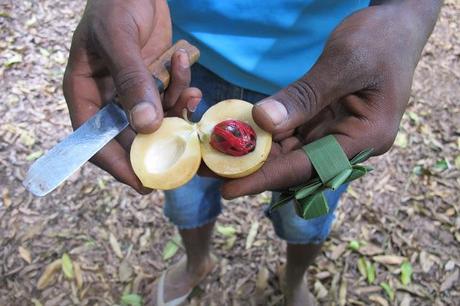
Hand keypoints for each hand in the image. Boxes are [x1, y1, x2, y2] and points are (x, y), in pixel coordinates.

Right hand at [63, 0, 200, 192]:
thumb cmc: (117, 2)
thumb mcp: (120, 38)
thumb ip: (132, 80)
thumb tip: (146, 126)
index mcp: (84, 90)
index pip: (93, 139)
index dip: (115, 164)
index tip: (140, 183)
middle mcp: (107, 96)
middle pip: (129, 136)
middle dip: (157, 144)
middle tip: (183, 156)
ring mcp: (132, 91)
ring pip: (156, 119)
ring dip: (176, 111)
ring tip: (190, 94)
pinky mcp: (154, 82)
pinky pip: (170, 99)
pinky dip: (183, 94)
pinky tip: (190, 79)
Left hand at [221, 0, 440, 198]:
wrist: (395, 25)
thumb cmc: (380, 40)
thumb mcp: (344, 62)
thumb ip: (306, 96)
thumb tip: (263, 122)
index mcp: (365, 138)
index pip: (307, 167)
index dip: (265, 179)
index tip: (228, 190)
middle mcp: (349, 144)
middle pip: (294, 166)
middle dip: (251, 169)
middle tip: (209, 171)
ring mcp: (335, 133)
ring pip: (288, 152)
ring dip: (252, 154)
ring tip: (214, 157)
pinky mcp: (322, 121)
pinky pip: (289, 133)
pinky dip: (263, 134)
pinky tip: (236, 134)